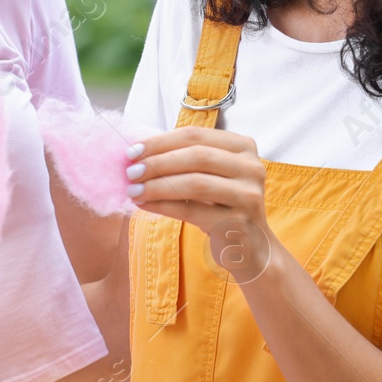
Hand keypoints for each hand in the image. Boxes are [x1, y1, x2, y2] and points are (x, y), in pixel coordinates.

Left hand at [126, 126, 274, 280]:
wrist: (249, 246)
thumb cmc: (221, 204)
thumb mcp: (210, 175)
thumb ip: (183, 160)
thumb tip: (136, 155)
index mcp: (243, 146)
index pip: (195, 135)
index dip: (160, 141)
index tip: (131, 151)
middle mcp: (251, 167)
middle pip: (196, 156)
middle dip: (157, 162)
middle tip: (130, 172)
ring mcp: (248, 195)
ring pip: (194, 183)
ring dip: (157, 186)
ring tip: (133, 191)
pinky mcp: (238, 222)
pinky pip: (192, 211)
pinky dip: (163, 206)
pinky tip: (143, 205)